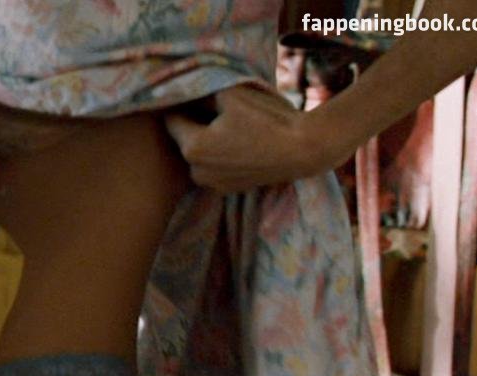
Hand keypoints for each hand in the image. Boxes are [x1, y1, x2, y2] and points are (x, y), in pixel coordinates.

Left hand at [165, 84, 349, 192]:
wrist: (305, 150)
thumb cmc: (268, 119)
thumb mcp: (231, 94)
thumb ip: (202, 90)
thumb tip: (184, 86)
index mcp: (193, 148)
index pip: (171, 118)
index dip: (182, 102)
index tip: (195, 92)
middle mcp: (197, 171)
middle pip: (185, 138)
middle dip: (195, 121)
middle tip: (216, 106)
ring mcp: (213, 184)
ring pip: (200, 153)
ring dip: (208, 139)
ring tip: (231, 124)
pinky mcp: (229, 189)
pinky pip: (216, 166)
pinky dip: (222, 154)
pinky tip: (241, 140)